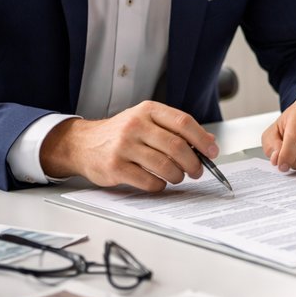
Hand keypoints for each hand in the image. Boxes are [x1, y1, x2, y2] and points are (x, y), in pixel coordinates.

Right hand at [40, 101, 217, 190]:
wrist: (83, 143)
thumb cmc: (121, 133)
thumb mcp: (147, 121)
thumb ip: (175, 129)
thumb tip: (209, 142)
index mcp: (148, 110)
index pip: (183, 122)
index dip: (202, 139)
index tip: (212, 152)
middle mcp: (135, 125)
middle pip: (177, 146)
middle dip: (193, 162)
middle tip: (197, 171)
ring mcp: (124, 146)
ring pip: (165, 165)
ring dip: (177, 176)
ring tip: (177, 177)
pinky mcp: (115, 167)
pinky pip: (149, 181)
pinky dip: (160, 185)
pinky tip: (159, 182)